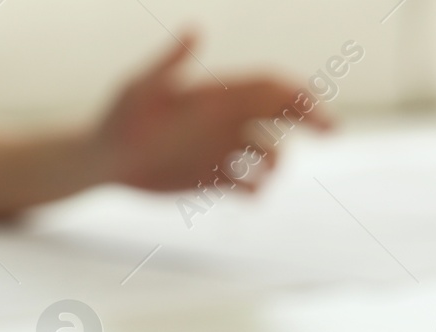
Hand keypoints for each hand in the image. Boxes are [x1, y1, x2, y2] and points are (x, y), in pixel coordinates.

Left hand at [93, 33, 331, 193]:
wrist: (103, 158)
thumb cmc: (117, 116)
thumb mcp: (140, 88)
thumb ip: (168, 63)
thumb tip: (195, 30)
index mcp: (219, 93)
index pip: (270, 87)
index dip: (298, 93)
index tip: (316, 106)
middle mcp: (228, 120)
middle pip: (283, 116)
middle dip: (311, 120)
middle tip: (332, 133)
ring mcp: (223, 150)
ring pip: (268, 154)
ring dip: (273, 164)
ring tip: (260, 175)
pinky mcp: (212, 179)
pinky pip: (246, 186)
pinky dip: (254, 192)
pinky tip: (249, 196)